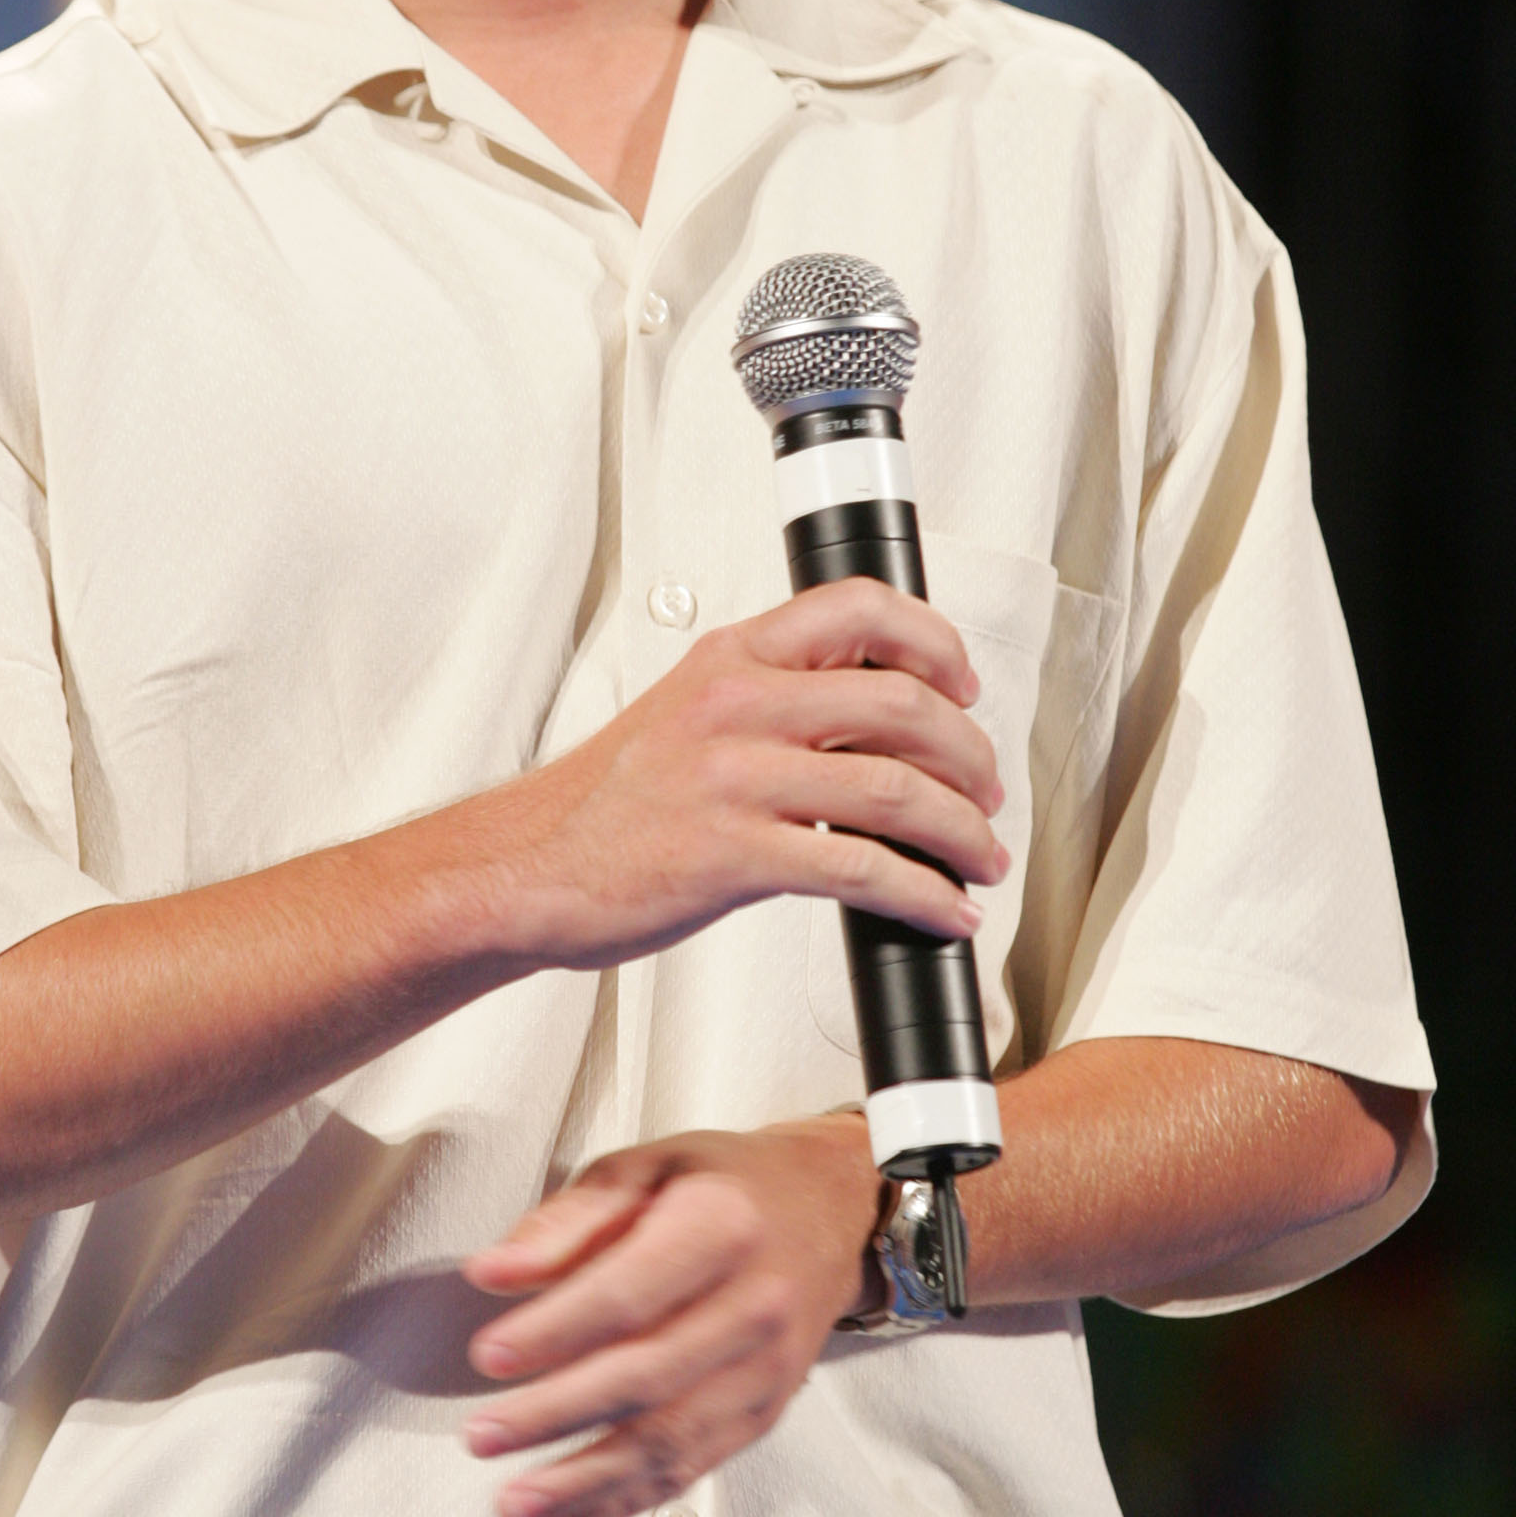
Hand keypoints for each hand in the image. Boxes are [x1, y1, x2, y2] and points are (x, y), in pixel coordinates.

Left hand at [460, 1114, 880, 1516]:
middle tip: (480, 1437)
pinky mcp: (764, 1414)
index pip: (629, 1293)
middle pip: (646, 1378)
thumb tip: (490, 1272)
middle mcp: (754, 1305)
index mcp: (721, 1226)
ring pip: (669, 1441)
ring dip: (585, 1482)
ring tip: (514, 1501)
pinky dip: (621, 1502)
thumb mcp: (645, 1167)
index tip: (488, 1355)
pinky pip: (689, 1469)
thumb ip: (568, 1220)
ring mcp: (766, 1370)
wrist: (829, 1208)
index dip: (555, 1331)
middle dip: (555, 1416)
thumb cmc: (722, 1184)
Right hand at [499, 577, 1006, 972]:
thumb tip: (865, 722)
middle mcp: (738, 704)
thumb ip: (767, 701)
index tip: (963, 685)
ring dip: (963, 830)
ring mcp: (735, 778)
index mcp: (731, 658)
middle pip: (900, 701)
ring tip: (981, 858)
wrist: (528, 866)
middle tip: (987, 792)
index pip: (857, 607)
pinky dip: (922, 893)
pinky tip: (941, 909)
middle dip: (970, 754)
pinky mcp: (734, 855)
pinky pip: (861, 867)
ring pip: (895, 786)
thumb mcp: (684, 713)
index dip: (934, 641)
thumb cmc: (605, 803)